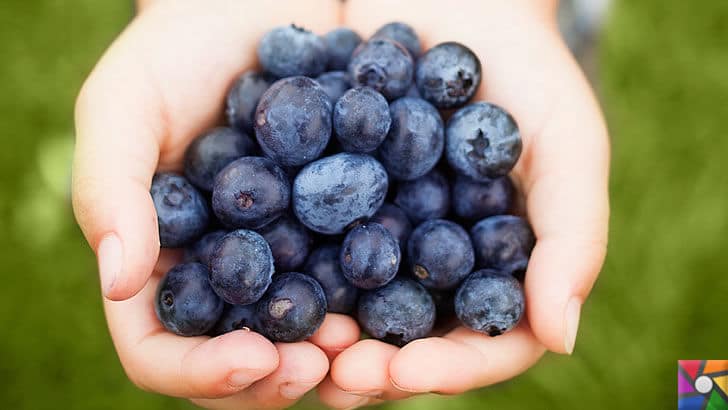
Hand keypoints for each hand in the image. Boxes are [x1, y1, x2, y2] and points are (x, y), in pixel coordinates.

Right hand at [72, 1, 360, 407]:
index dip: (202, 372)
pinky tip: (409, 290)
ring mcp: (289, 258)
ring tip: (372, 344)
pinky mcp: (343, 228)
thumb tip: (119, 282)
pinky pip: (362, 279)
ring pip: (308, 335)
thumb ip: (111, 190)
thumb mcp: (125, 104)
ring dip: (341, 356)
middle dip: (282, 376)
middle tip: (329, 364)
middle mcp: (227, 275)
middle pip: (243, 360)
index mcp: (164, 264)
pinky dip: (383, 300)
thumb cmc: (176, 51)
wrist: (257, 6)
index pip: (162, 350)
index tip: (255, 358)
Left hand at [318, 0, 609, 406]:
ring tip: (291, 341)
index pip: (481, 344)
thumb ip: (574, 236)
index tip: (407, 369)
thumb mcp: (568, 144)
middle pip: (408, 340)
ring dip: (320, 333)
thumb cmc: (527, 73)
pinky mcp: (327, 201)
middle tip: (336, 375)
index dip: (449, 367)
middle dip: (373, 366)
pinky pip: (303, 243)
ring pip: (349, 306)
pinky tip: (256, 277)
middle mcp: (433, 268)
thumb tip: (562, 339)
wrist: (456, 1)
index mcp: (496, 270)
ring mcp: (379, 237)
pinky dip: (282, 267)